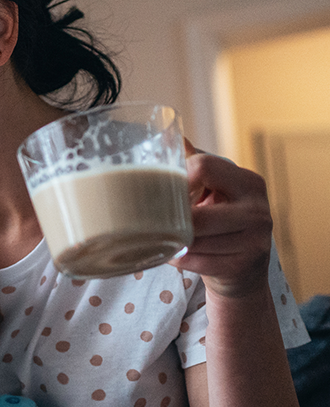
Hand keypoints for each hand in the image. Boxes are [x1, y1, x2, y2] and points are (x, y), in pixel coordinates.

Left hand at [173, 140, 273, 299]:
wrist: (244, 269)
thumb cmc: (222, 222)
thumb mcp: (216, 191)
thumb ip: (196, 166)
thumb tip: (172, 136)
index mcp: (248, 182)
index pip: (204, 167)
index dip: (176, 180)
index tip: (162, 192)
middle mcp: (257, 208)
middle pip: (196, 214)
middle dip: (170, 221)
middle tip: (151, 222)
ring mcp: (255, 239)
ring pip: (194, 240)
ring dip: (171, 242)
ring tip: (159, 239)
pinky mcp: (243, 265)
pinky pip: (197, 262)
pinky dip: (179, 260)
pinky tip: (173, 255)